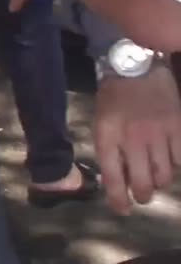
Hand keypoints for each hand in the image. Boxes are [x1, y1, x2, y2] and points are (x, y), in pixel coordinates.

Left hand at [94, 66, 180, 214]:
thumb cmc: (114, 97)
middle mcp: (133, 139)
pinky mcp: (178, 127)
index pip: (113, 178)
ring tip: (156, 176)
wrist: (135, 65)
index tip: (123, 210)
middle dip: (143, 196)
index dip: (118, 200)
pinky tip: (171, 160)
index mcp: (108, 136)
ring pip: (164, 175)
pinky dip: (176, 165)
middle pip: (143, 183)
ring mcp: (158, 133)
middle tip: (143, 196)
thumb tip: (118, 180)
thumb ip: (109, 151)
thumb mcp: (101, 123)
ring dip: (160, 181)